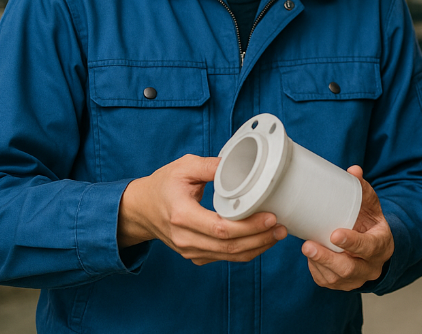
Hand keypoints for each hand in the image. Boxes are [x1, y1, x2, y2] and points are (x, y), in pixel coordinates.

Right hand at [118, 154, 286, 265]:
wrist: (140, 210)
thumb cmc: (162, 186)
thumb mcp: (183, 167)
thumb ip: (210, 165)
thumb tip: (238, 163)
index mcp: (182, 215)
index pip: (220, 228)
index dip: (249, 226)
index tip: (270, 217)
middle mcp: (185, 238)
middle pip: (229, 246)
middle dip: (260, 238)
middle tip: (281, 227)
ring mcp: (190, 250)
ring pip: (229, 256)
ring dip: (257, 247)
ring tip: (277, 234)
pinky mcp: (195, 255)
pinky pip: (224, 258)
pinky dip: (246, 251)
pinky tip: (261, 240)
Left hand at [302, 166, 394, 290]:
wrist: (374, 247)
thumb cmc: (370, 223)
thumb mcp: (371, 206)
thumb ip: (362, 189)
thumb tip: (353, 170)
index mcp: (382, 245)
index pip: (369, 247)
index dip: (352, 242)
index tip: (335, 234)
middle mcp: (371, 266)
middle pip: (349, 268)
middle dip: (327, 258)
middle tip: (308, 245)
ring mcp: (357, 279)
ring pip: (336, 278)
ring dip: (318, 263)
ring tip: (306, 247)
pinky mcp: (343, 285)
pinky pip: (327, 281)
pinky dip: (316, 269)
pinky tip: (310, 256)